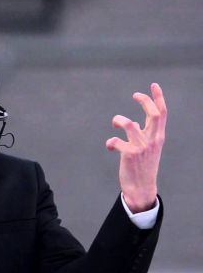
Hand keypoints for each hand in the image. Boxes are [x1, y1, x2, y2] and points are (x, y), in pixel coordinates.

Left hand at [105, 83, 166, 212]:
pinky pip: (115, 141)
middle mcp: (152, 140)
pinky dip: (110, 142)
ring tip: (115, 123)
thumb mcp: (149, 148)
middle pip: (153, 113)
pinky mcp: (129, 154)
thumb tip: (135, 124)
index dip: (158, 98)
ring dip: (118, 120)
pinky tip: (110, 147)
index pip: (162, 114)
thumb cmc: (143, 166)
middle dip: (145, 100)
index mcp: (158, 137)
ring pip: (129, 124)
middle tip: (135, 95)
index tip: (153, 85)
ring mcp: (141, 147)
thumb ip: (144, 135)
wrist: (141, 187)